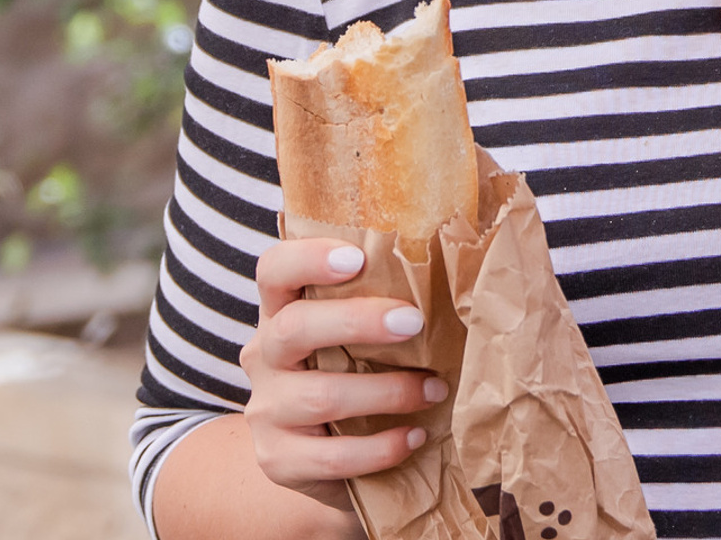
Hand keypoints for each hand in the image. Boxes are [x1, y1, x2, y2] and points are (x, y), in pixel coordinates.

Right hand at [240, 237, 447, 512]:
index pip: (274, 270)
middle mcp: (263, 355)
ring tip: (435, 388)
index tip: (357, 258)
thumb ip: (384, 296)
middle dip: (358, 321)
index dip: (308, 258)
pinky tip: (414, 436)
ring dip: (387, 392)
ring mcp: (266, 410)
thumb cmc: (355, 368)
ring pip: (320, 396)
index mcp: (281, 309)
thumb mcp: (359, 330)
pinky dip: (380, 447)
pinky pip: (329, 456)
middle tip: (414, 322)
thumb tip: (457, 262)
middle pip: (293, 328)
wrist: (322, 453)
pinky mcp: (277, 460)